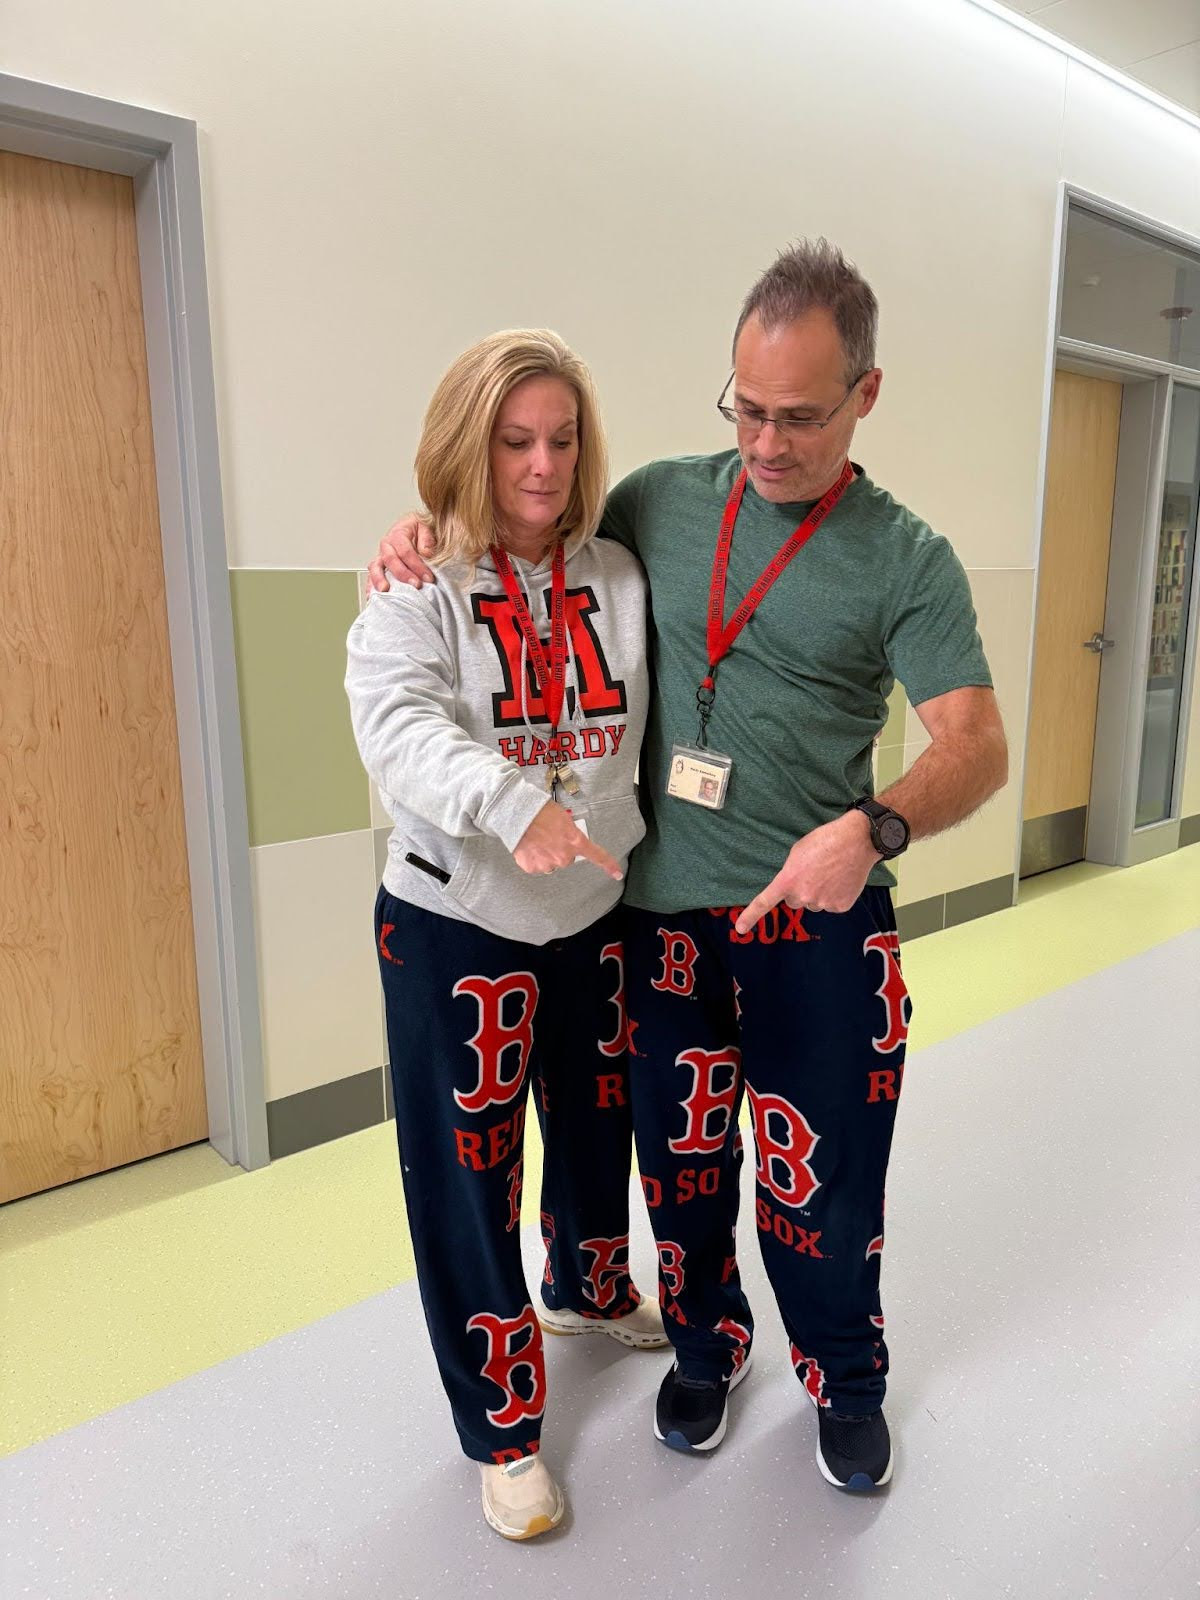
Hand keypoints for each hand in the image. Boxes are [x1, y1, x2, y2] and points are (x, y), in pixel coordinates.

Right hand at [367, 514, 437, 591]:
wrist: (413, 530)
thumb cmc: (419, 530)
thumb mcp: (426, 527)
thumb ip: (427, 538)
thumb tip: (426, 551)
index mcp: (398, 534)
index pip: (406, 551)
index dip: (417, 565)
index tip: (428, 577)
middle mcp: (386, 546)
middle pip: (391, 560)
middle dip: (403, 574)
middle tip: (416, 585)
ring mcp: (381, 557)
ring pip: (376, 567)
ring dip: (379, 579)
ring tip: (385, 591)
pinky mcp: (379, 567)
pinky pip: (371, 576)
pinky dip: (371, 586)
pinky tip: (372, 596)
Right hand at [513, 802, 622, 880]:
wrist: (517, 814)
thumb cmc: (540, 811)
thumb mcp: (563, 818)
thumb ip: (570, 833)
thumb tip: (566, 839)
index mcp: (574, 841)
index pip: (596, 855)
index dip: (608, 865)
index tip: (617, 873)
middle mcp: (564, 856)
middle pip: (566, 858)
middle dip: (559, 849)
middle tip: (549, 836)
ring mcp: (548, 864)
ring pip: (551, 863)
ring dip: (545, 854)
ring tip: (536, 839)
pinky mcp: (532, 867)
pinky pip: (536, 865)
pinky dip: (533, 858)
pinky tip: (528, 845)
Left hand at [735, 811, 877, 934]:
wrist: (857, 841)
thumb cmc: (825, 840)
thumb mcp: (797, 852)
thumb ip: (790, 872)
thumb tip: (792, 885)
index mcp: (788, 880)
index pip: (764, 902)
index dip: (750, 916)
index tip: (739, 929)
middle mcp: (803, 896)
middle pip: (795, 901)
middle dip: (801, 890)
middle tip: (814, 872)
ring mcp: (822, 903)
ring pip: (814, 903)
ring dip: (819, 892)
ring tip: (831, 872)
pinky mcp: (840, 907)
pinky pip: (831, 905)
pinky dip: (835, 895)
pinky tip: (841, 879)